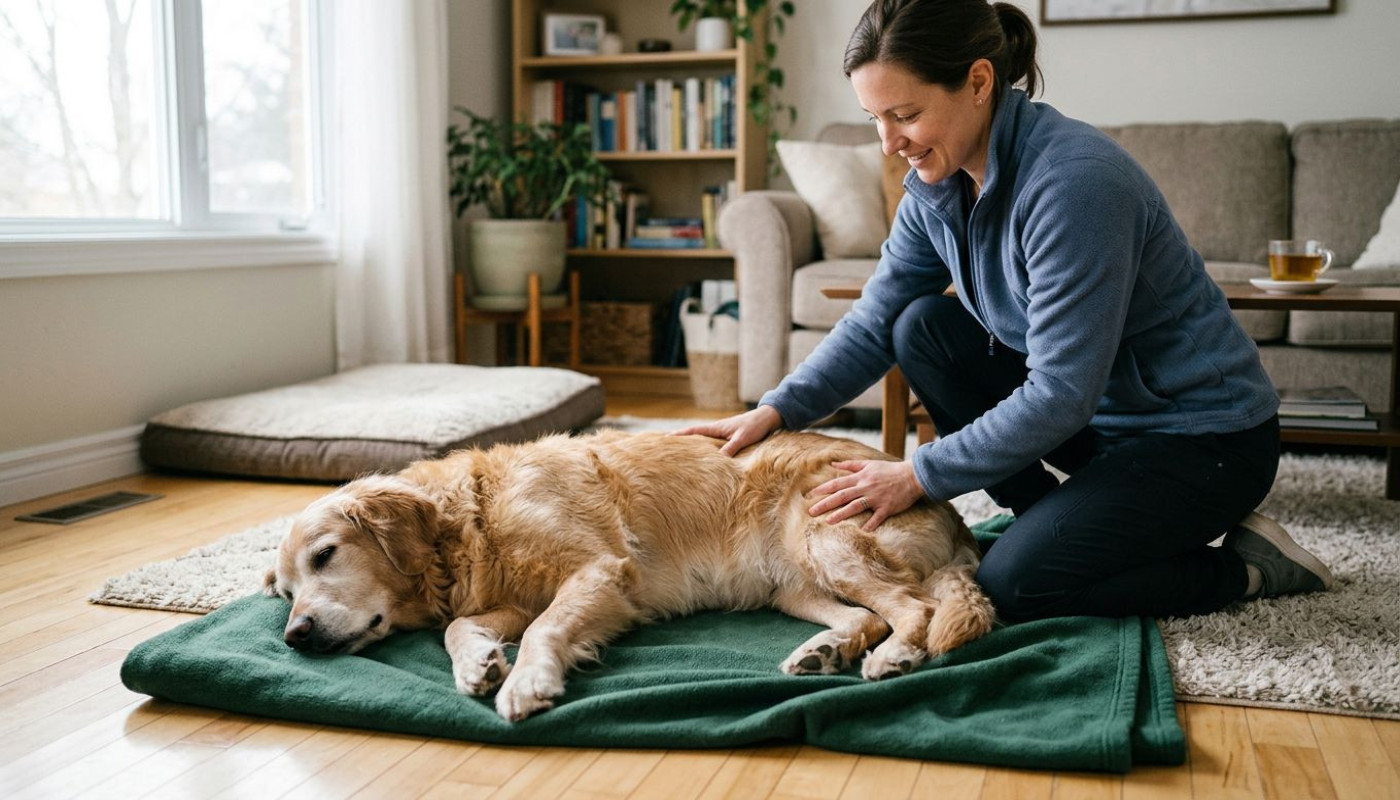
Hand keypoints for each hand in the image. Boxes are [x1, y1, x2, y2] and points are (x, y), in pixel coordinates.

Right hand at [671, 405, 782, 456]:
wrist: (769, 418)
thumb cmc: (755, 426)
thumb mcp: (742, 438)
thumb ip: (731, 448)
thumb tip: (718, 460)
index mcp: (716, 428)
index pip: (693, 431)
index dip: (680, 435)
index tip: (665, 438)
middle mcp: (717, 430)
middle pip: (695, 435)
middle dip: (681, 440)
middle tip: (666, 447)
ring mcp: (723, 434)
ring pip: (703, 440)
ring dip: (693, 445)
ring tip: (681, 454)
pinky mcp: (730, 438)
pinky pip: (713, 444)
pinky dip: (705, 449)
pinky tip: (704, 456)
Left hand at [807, 459, 923, 531]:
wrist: (911, 476)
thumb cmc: (889, 470)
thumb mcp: (868, 464)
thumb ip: (850, 465)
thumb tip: (833, 463)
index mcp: (860, 478)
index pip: (837, 483)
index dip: (822, 489)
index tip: (809, 495)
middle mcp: (865, 487)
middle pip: (842, 496)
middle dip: (825, 503)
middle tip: (811, 511)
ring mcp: (876, 498)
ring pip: (855, 506)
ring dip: (841, 514)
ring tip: (828, 521)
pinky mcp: (887, 507)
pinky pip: (877, 517)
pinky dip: (870, 524)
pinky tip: (862, 532)